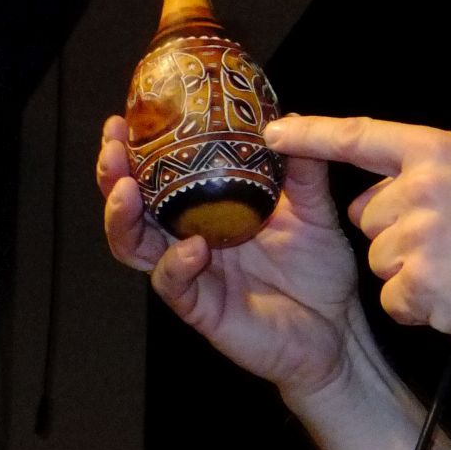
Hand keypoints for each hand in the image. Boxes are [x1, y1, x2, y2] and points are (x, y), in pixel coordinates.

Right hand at [97, 115, 361, 397]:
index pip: (160, 177)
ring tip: (126, 190)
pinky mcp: (200, 308)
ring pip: (135, 246)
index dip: (138, 151)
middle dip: (114, 176)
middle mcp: (189, 238)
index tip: (126, 120)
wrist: (337, 330)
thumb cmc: (319, 271)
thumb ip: (302, 171)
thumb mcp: (314, 212)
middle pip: (132, 207)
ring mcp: (191, 274)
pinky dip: (175, 265)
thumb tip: (290, 119)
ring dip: (123, 218)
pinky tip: (191, 247)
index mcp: (209, 210)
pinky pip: (173, 285)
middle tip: (113, 148)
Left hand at [265, 116, 450, 347]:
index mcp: (440, 151)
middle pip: (369, 217)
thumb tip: (387, 184)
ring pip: (380, 262)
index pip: (360, 136)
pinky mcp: (423, 284)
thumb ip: (435, 169)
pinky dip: (422, 307)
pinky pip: (396, 300)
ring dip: (413, 275)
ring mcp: (421, 237)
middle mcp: (423, 188)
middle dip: (398, 235)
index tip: (274, 133)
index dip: (312, 134)